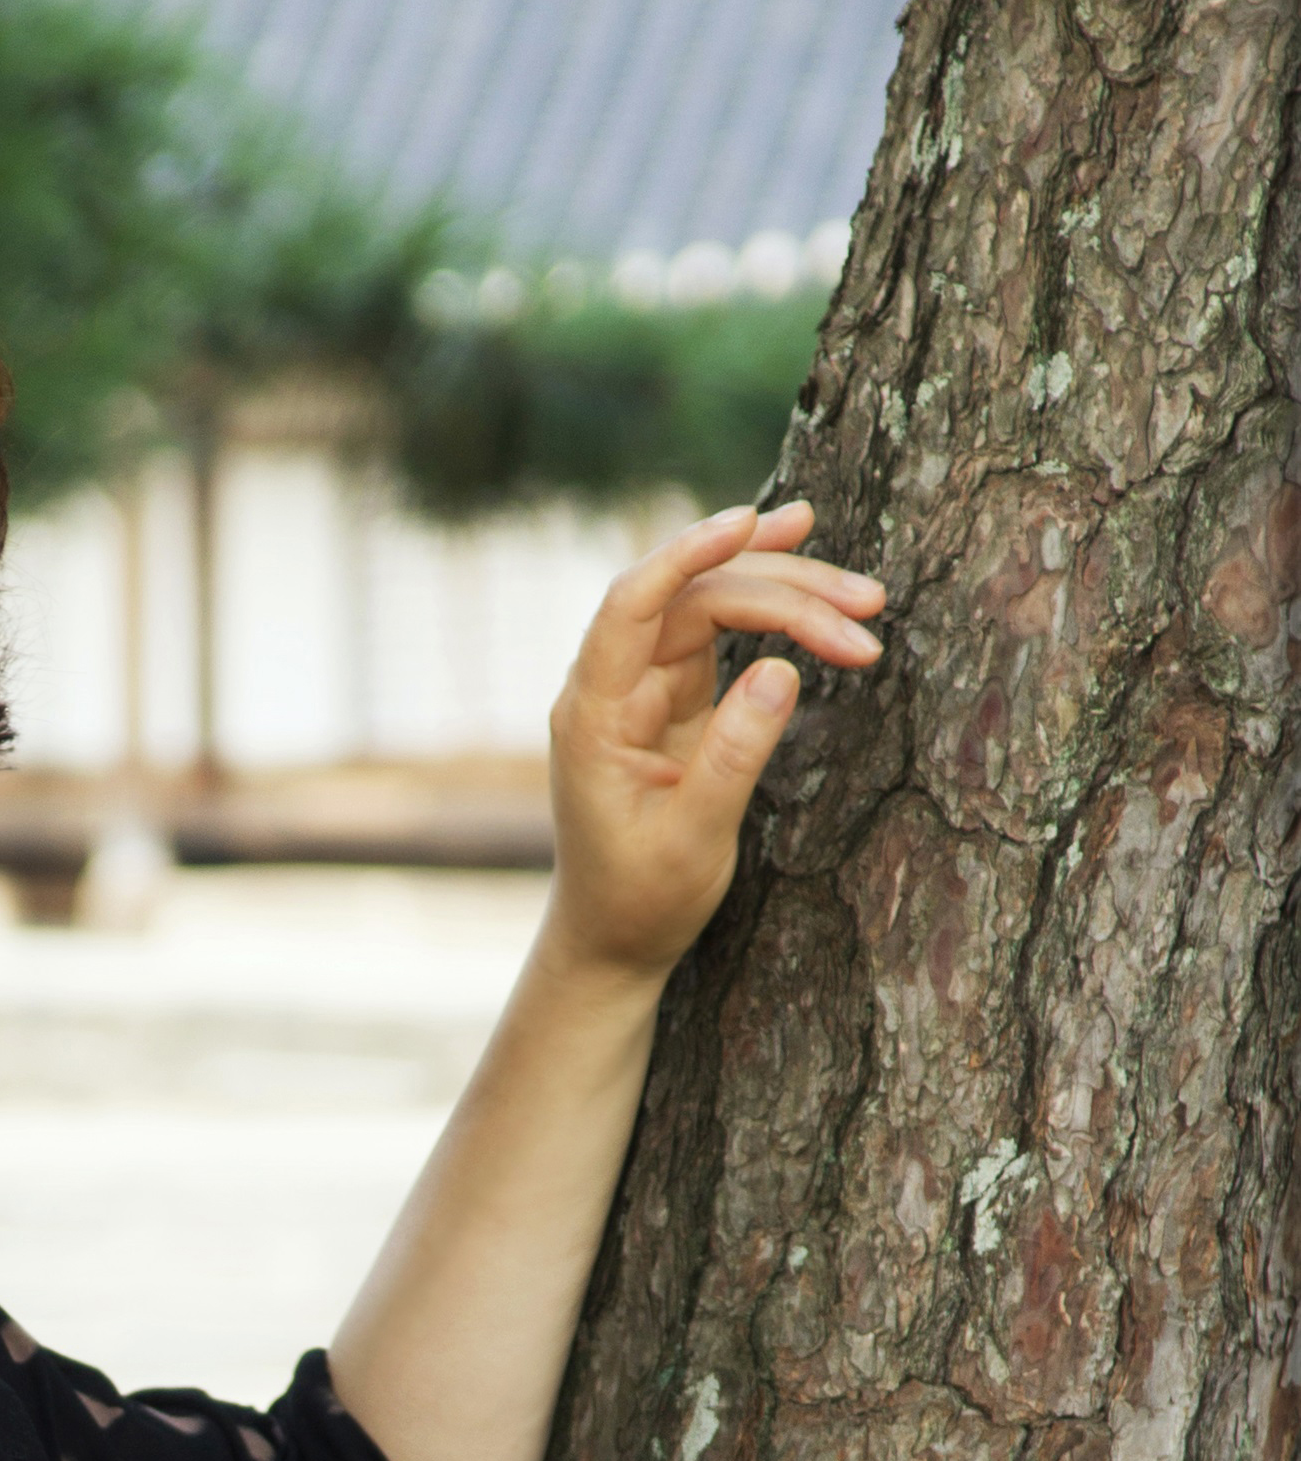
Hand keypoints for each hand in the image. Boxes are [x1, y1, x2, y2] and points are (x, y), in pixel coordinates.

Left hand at [546, 500, 883, 982]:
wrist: (616, 938)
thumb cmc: (642, 899)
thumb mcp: (693, 840)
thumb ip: (733, 757)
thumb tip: (782, 672)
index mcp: (594, 714)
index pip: (630, 606)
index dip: (687, 555)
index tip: (748, 522)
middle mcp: (612, 687)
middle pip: (694, 601)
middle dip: (781, 591)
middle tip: (866, 606)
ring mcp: (645, 687)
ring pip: (715, 608)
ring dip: (789, 595)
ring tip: (866, 598)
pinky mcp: (676, 696)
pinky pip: (722, 632)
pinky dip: (772, 611)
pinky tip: (811, 576)